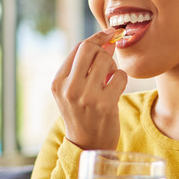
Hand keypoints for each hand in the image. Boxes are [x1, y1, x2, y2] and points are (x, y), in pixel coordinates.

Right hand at [51, 28, 128, 150]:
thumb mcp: (75, 89)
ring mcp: (86, 96)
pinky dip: (121, 79)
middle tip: (106, 64)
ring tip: (108, 80)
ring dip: (112, 67)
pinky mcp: (104, 104)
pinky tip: (115, 90)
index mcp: (58, 82)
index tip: (109, 34)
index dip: (97, 38)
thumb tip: (108, 39)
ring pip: (106, 60)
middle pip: (90, 49)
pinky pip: (119, 75)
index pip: (78, 47)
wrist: (88, 145)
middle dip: (103, 51)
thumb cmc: (83, 112)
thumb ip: (86, 65)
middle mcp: (69, 88)